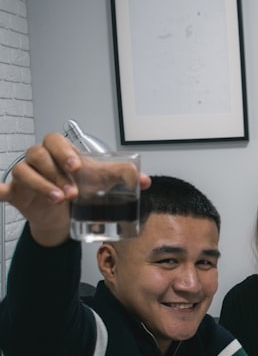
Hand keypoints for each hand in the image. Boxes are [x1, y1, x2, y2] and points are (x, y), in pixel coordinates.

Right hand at [0, 133, 150, 245]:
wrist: (65, 215)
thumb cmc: (80, 189)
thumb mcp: (101, 181)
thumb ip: (122, 177)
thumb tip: (146, 180)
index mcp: (58, 152)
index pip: (55, 140)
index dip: (64, 151)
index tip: (77, 166)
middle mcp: (39, 160)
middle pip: (38, 154)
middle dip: (56, 171)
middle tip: (73, 190)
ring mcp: (25, 175)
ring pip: (24, 171)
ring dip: (42, 185)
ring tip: (61, 199)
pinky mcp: (16, 193)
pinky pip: (2, 190)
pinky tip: (0, 193)